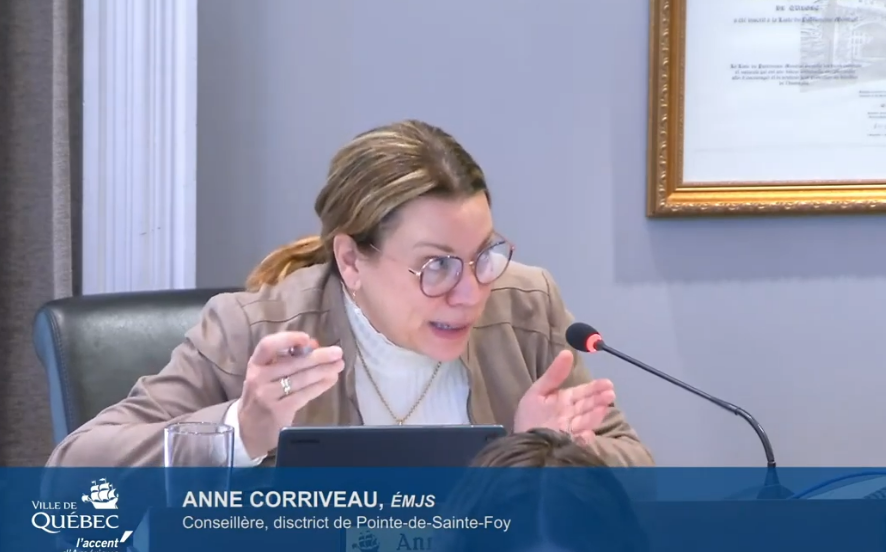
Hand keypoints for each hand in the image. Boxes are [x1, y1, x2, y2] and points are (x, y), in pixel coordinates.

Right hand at [238, 331, 343, 458]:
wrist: (249, 431)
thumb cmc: (262, 397)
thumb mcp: (266, 376)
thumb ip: (285, 361)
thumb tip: (314, 346)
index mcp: (255, 365)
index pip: (267, 345)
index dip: (287, 339)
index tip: (307, 338)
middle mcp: (258, 378)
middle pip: (292, 363)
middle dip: (319, 356)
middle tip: (337, 352)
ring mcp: (267, 396)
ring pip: (301, 379)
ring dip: (323, 370)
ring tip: (339, 365)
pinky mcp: (278, 411)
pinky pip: (304, 395)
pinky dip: (320, 386)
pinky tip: (330, 380)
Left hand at [513, 350, 615, 443]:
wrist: (519, 443)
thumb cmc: (529, 417)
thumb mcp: (538, 391)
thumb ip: (554, 374)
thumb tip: (567, 352)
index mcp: (564, 401)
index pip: (583, 392)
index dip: (595, 387)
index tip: (608, 383)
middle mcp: (571, 414)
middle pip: (588, 405)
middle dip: (599, 400)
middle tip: (610, 394)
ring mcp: (571, 430)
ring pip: (586, 421)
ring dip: (596, 415)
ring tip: (604, 407)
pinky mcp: (569, 444)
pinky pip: (579, 441)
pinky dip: (584, 438)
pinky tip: (587, 433)